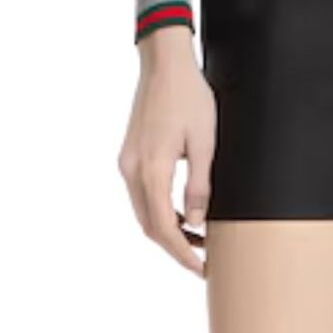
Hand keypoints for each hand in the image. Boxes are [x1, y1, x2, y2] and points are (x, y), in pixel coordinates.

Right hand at [118, 30, 215, 276]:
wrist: (164, 63)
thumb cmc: (189, 97)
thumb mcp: (205, 143)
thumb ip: (199, 186)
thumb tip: (197, 223)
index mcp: (151, 168)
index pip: (164, 227)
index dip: (182, 253)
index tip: (201, 269)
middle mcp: (132, 169)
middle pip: (149, 225)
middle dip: (175, 247)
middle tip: (203, 261)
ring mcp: (127, 162)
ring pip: (143, 212)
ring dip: (168, 230)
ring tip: (198, 239)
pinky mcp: (129, 155)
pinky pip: (142, 195)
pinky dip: (160, 211)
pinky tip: (182, 214)